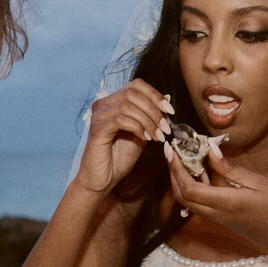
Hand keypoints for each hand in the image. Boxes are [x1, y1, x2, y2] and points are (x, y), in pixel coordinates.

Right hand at [75, 79, 174, 194]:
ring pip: (128, 105)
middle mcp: (102, 105)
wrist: (102, 180)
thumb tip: (167, 97)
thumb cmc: (119, 158)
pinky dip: (137, 127)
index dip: (155, 95)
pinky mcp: (97, 130)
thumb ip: (151, 116)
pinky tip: (145, 139)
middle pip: (132, 92)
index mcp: (112, 102)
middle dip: (154, 109)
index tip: (170, 111)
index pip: (136, 86)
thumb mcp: (142, 134)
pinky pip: (120, 120)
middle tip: (166, 127)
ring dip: (148, 121)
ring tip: (158, 136)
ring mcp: (98, 117)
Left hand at [164, 140, 267, 255]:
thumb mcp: (257, 182)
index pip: (190, 188)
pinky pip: (197, 204)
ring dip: (180, 180)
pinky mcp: (219, 219)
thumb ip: (230, 169)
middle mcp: (216, 213)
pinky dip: (191, 187)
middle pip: (182, 195)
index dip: (176, 169)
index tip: (172, 150)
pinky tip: (199, 172)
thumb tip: (210, 151)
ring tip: (183, 157)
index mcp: (225, 202)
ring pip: (187, 201)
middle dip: (173, 172)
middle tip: (172, 151)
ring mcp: (216, 218)